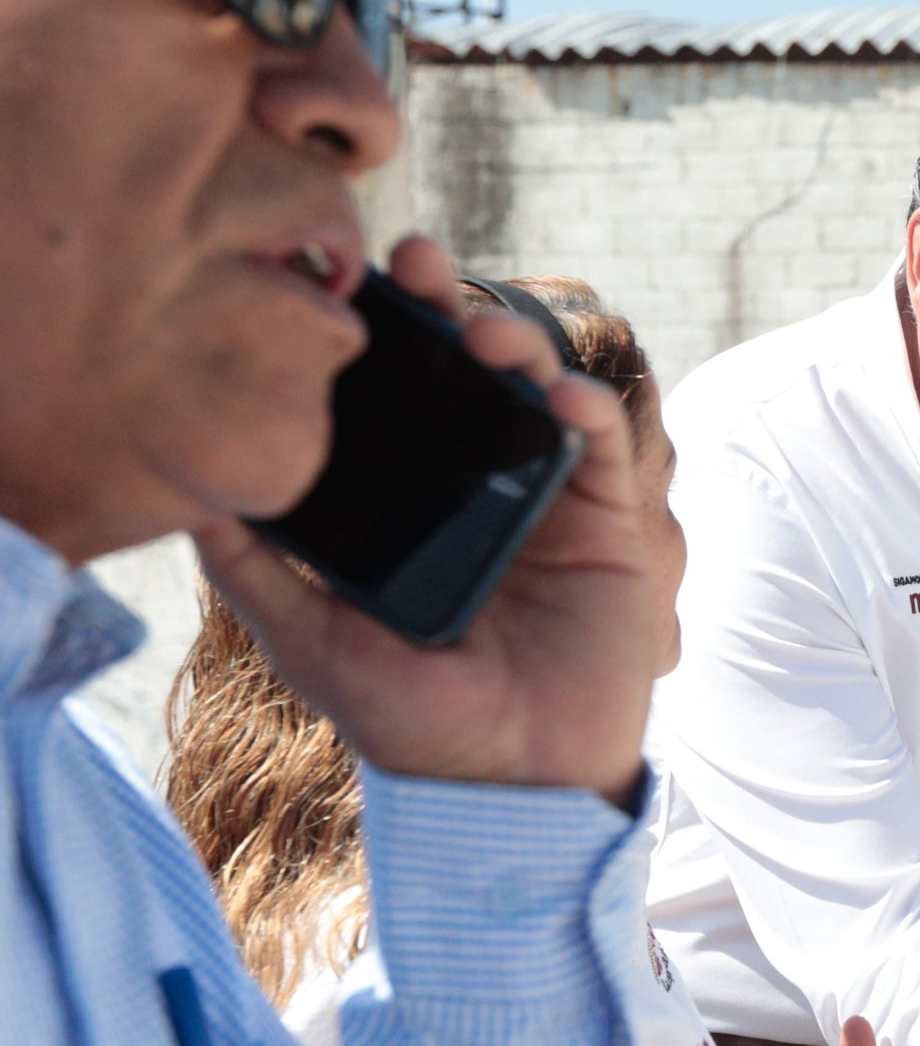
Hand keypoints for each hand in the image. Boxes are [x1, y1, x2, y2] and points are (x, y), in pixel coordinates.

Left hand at [191, 235, 658, 806]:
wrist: (514, 783)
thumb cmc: (415, 727)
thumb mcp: (313, 645)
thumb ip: (255, 575)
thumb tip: (188, 501)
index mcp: (406, 507)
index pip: (391, 400)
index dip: (376, 338)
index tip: (347, 287)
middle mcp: (472, 490)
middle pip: (462, 374)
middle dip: (445, 307)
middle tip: (418, 261)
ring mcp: (542, 502)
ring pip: (533, 391)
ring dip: (516, 343)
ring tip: (486, 333)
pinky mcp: (605, 525)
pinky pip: (602, 447)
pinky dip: (585, 408)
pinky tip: (558, 397)